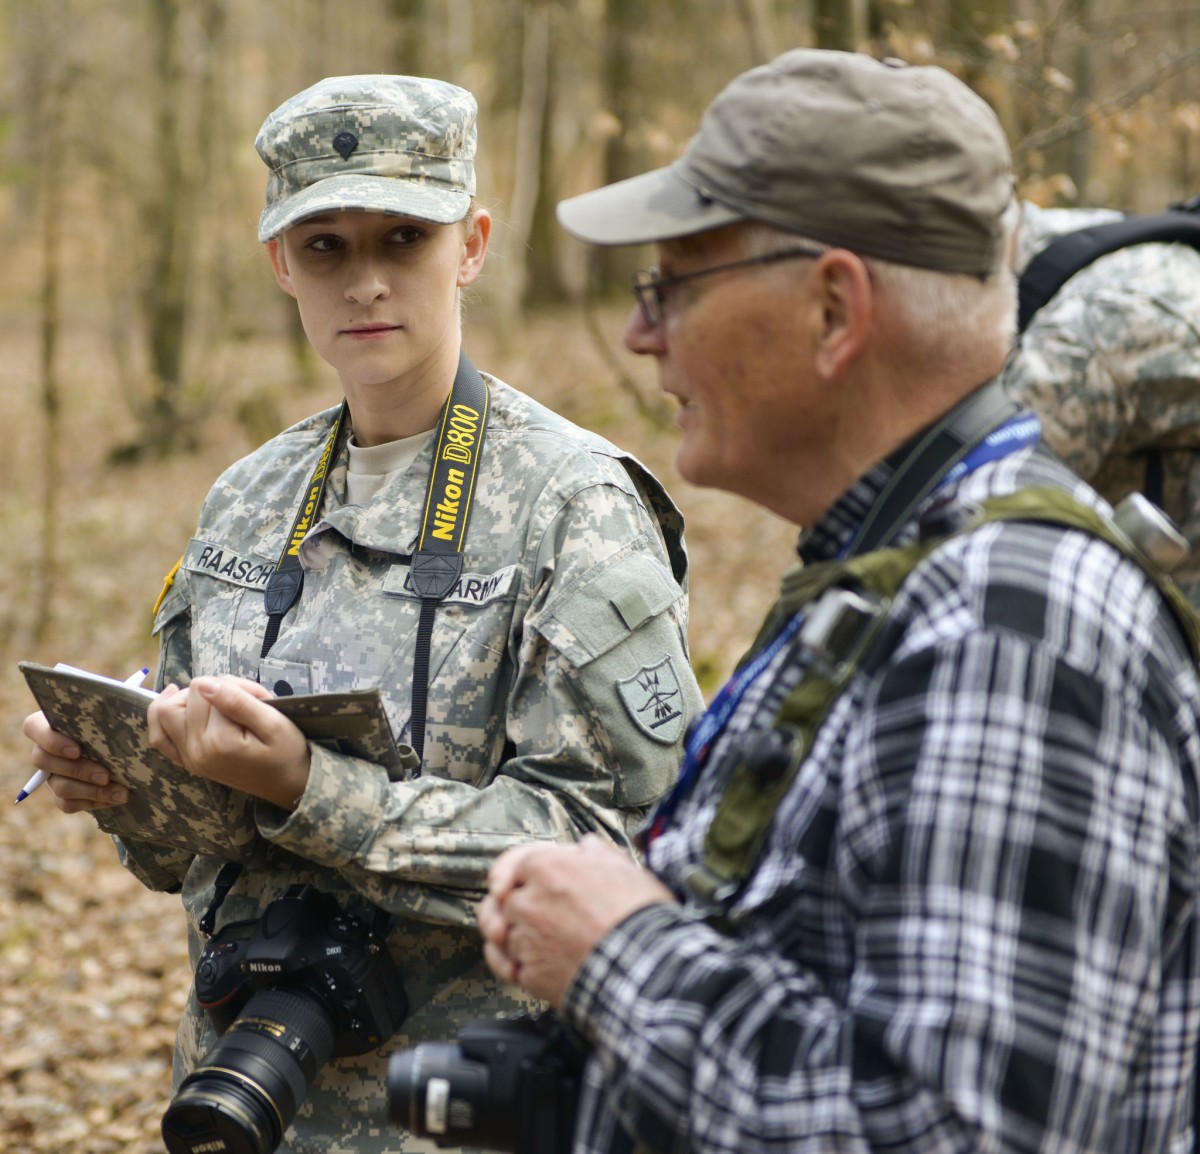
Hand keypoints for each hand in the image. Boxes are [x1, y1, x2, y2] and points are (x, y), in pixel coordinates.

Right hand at [21, 710, 128, 812]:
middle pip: (43, 761)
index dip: (51, 740)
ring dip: (91, 791)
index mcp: (50, 723)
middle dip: (78, 770)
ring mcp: (51, 774)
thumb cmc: (117, 720)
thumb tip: (129, 708)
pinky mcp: (61, 794)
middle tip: (105, 775)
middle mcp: (46, 749)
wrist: (128, 746)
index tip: (77, 749)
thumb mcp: (114, 710)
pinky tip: (117, 798)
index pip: (33, 727)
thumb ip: (110, 707)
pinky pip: (68, 804)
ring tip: (120, 791)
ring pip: (58, 786)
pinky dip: (94, 802)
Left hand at [147, 676, 311, 809]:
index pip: (207, 688)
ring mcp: (188, 758)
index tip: (256, 696)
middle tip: (242, 698)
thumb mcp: (273, 722)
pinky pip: (159, 736)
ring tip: (212, 699)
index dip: (233, 684)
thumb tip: (203, 683)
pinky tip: (174, 700)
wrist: (288, 783)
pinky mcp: (187, 761)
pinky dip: (162, 716)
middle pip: (186, 697)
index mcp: (218, 741)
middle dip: (213, 688)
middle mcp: (196, 751)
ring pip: (164, 712)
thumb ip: (237, 701)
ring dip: (186, 698)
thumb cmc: (287, 751)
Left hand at [478, 834, 675, 1007]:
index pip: (516, 861)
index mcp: (547, 868)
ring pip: (501, 933)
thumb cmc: (635, 915)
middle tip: (520, 904)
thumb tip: (586, 850)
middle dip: (512, 901)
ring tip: (508, 932)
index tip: (516, 875)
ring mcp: (527, 941)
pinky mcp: (531, 974)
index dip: (517, 867)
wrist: (643, 967)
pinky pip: (505, 965)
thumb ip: (593, 852)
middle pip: (504, 899)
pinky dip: (506, 961)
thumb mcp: (620, 865)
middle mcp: (528, 903)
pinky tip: (512, 959)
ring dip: (506, 931)